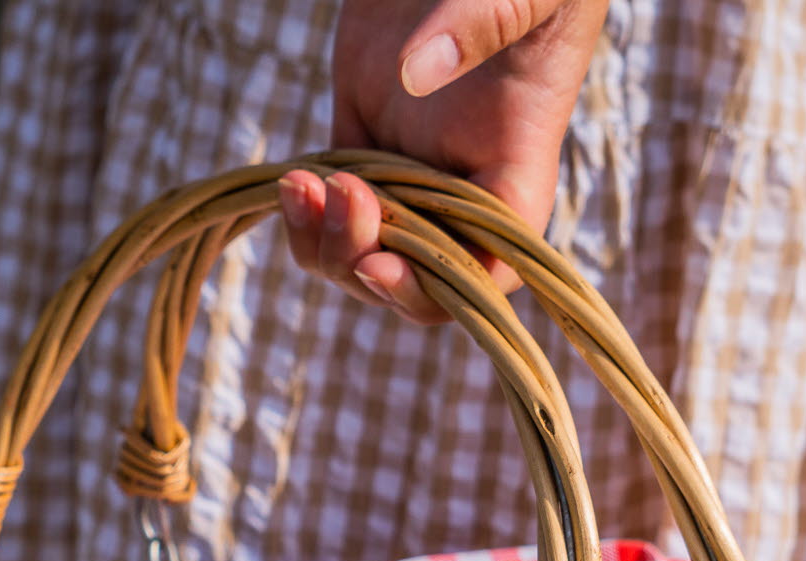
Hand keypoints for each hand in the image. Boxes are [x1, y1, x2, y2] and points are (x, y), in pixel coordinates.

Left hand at [280, 0, 607, 314]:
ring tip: (302, 188)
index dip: (430, 288)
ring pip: (357, 255)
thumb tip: (414, 73)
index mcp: (514, 181)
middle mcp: (460, 194)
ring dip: (321, 242)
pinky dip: (302, 212)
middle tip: (342, 196)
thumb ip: (480, 25)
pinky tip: (291, 181)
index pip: (483, 276)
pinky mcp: (361, 145)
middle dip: (360, 261)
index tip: (381, 262)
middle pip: (408, 282)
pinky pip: (327, 210)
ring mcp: (407, 176)